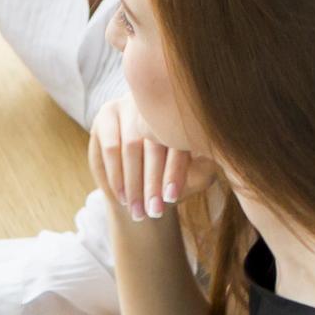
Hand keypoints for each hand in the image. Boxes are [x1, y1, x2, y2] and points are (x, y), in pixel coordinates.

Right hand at [89, 94, 204, 223]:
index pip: (180, 140)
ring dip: (134, 183)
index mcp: (184, 111)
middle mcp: (157, 102)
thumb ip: (203, 169)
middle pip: (155, 143)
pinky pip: (111, 148)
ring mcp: (129, 105)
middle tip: (154, 212)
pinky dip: (117, 176)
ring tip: (139, 211)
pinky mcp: (106, 115)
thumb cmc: (174, 180)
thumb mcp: (195, 177)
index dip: (175, 171)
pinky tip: (123, 197)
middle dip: (153, 182)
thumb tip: (207, 161)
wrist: (142, 188)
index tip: (172, 197)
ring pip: (131, 147)